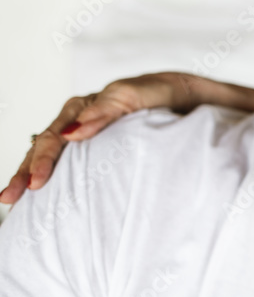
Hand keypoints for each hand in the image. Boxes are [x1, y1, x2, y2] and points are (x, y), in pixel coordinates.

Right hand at [0, 73, 195, 204]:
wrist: (191, 100)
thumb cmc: (167, 95)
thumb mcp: (141, 96)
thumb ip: (109, 110)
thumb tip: (71, 132)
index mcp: (86, 106)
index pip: (54, 137)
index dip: (42, 160)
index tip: (35, 184)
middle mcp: (81, 120)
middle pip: (45, 147)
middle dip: (25, 173)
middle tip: (9, 198)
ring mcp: (89, 136)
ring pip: (54, 157)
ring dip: (30, 176)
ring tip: (12, 201)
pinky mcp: (100, 150)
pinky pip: (71, 164)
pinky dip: (56, 179)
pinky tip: (42, 198)